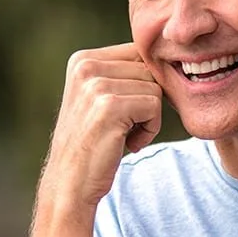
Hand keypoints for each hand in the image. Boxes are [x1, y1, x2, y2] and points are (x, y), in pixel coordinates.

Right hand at [40, 44, 162, 207]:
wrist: (70, 183)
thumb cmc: (93, 143)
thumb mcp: (98, 98)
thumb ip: (122, 74)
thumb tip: (168, 58)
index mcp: (82, 59)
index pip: (139, 54)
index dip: (143, 84)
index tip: (126, 112)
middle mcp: (86, 66)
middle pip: (148, 70)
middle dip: (147, 101)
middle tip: (125, 128)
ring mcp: (96, 85)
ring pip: (154, 88)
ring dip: (149, 118)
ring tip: (124, 136)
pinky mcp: (110, 106)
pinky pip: (154, 106)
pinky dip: (150, 130)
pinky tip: (128, 143)